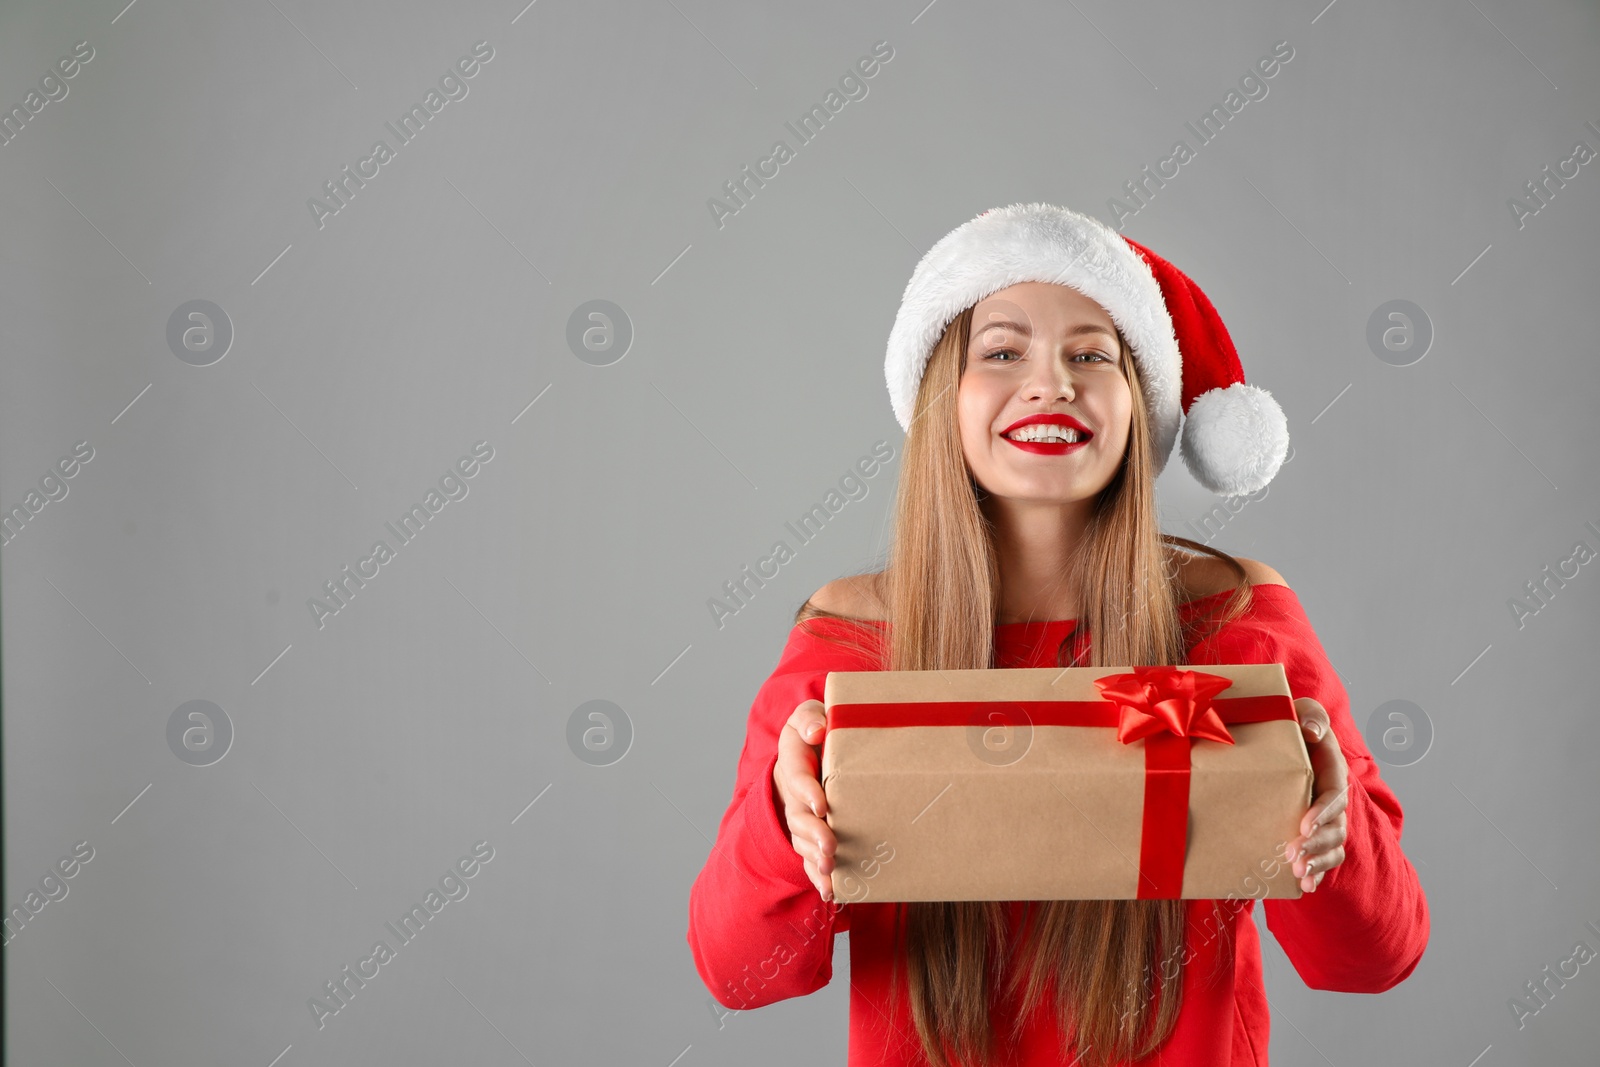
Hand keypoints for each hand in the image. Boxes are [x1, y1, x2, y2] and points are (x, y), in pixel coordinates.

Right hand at [773, 699, 835, 901]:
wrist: (810, 749)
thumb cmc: (817, 729)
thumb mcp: (810, 714)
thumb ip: (811, 717)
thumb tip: (817, 731)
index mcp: (792, 760)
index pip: (796, 776)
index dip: (806, 791)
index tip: (822, 805)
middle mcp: (791, 792)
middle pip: (798, 815)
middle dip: (813, 833)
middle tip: (830, 847)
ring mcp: (798, 815)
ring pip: (802, 840)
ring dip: (815, 857)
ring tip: (830, 870)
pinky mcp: (808, 833)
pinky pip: (809, 856)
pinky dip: (818, 875)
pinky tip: (831, 890)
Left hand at [1287, 697, 1348, 892]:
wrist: (1291, 742)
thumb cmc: (1296, 725)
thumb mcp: (1303, 712)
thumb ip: (1311, 716)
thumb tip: (1312, 731)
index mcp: (1332, 773)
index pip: (1334, 796)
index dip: (1322, 812)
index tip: (1304, 825)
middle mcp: (1334, 800)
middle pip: (1334, 828)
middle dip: (1316, 845)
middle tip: (1293, 856)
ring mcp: (1328, 820)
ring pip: (1331, 847)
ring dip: (1317, 862)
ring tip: (1298, 873)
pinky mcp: (1316, 833)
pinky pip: (1324, 858)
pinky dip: (1317, 873)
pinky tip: (1305, 887)